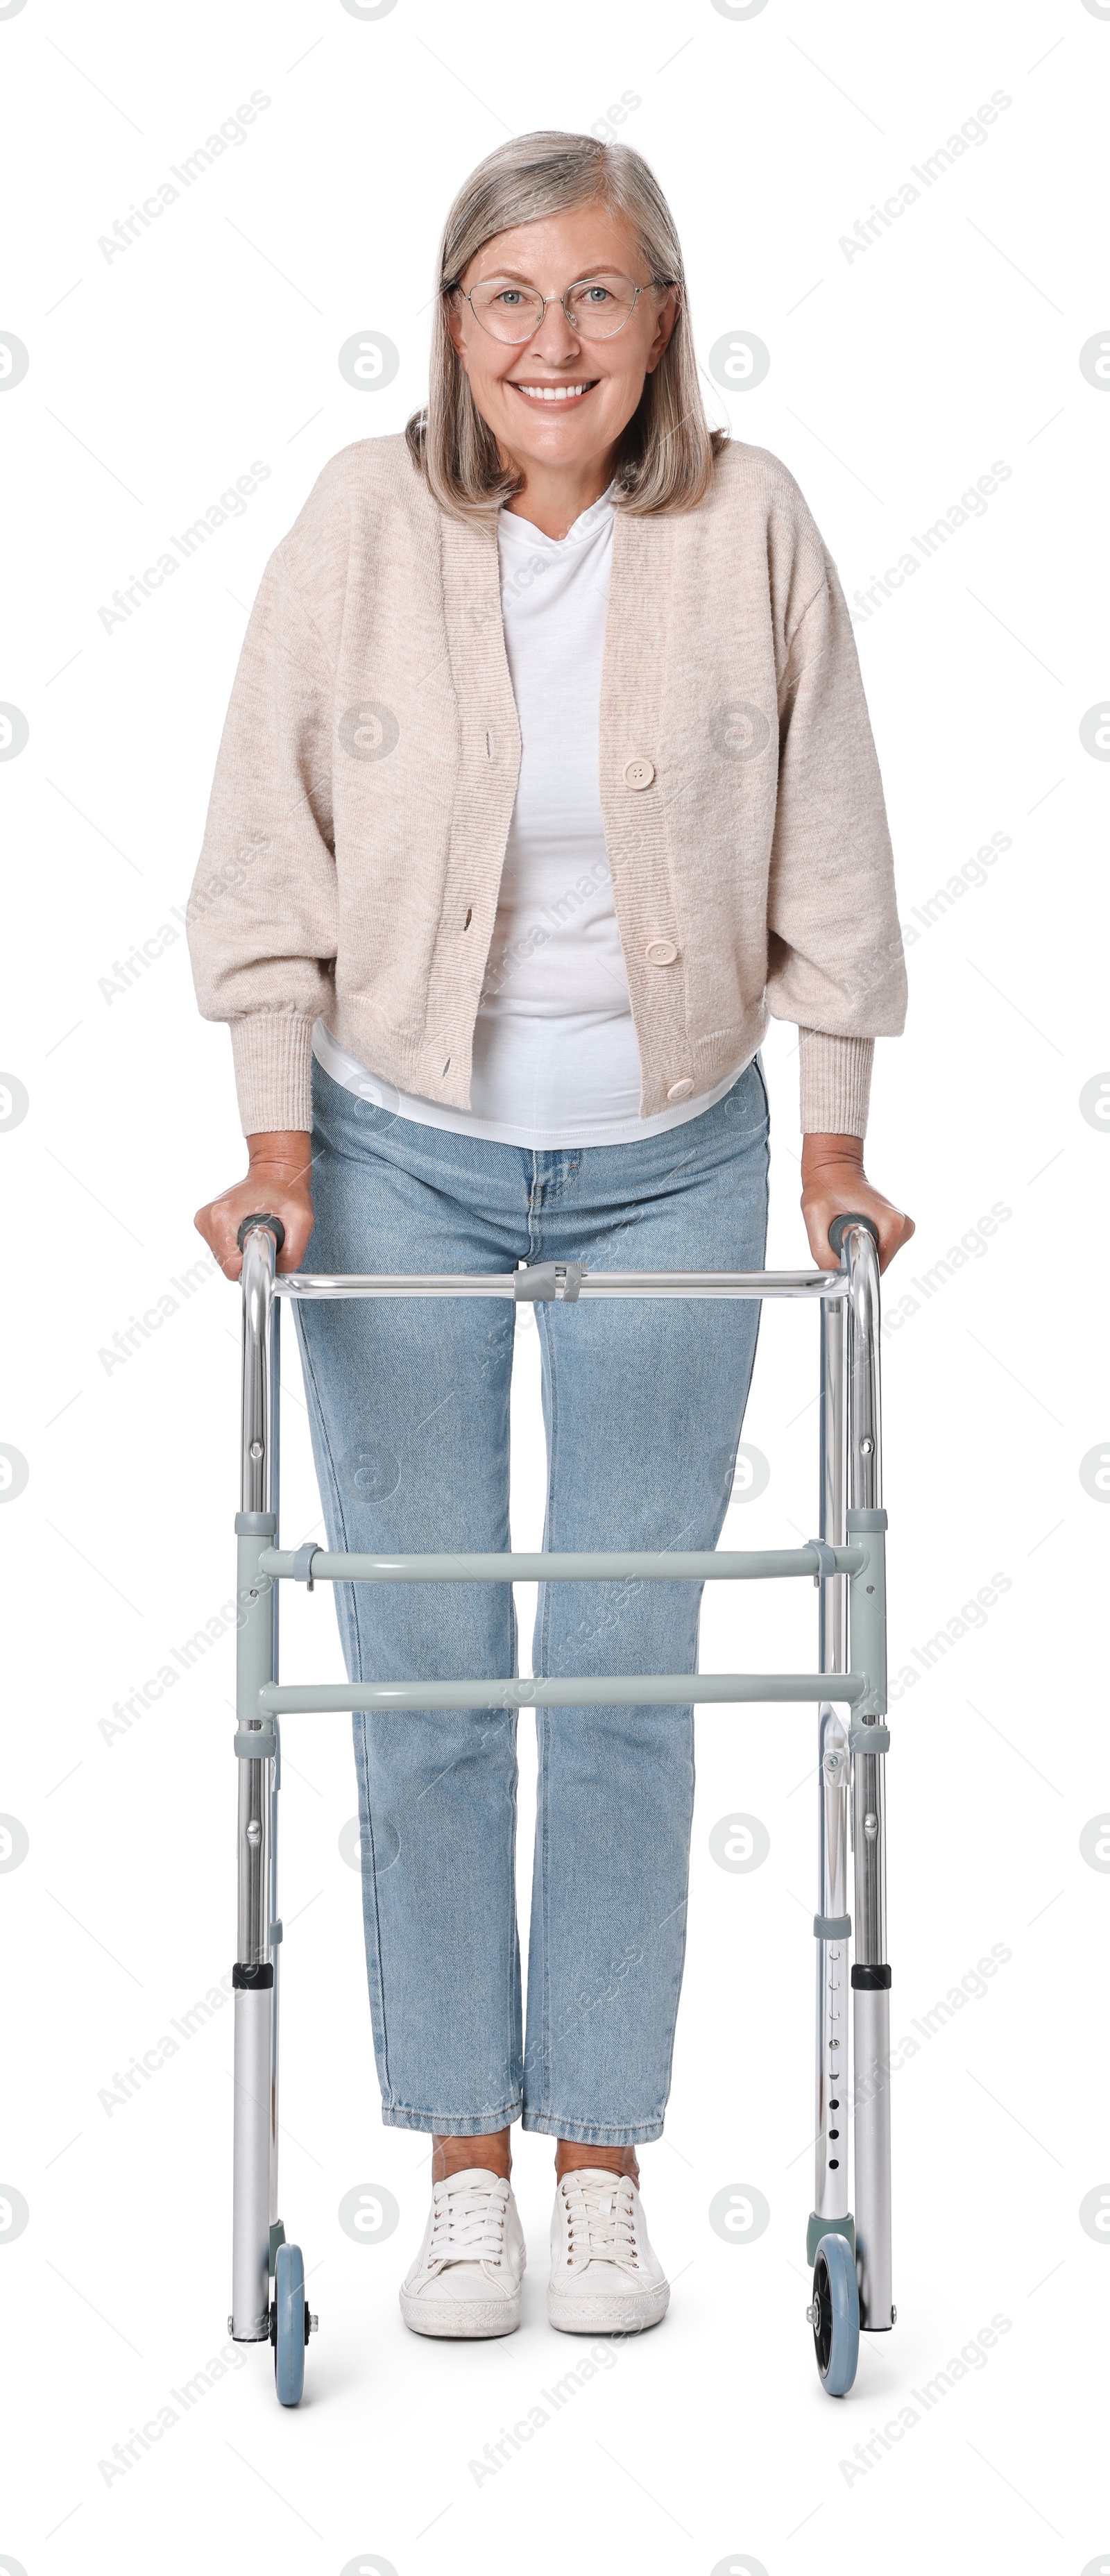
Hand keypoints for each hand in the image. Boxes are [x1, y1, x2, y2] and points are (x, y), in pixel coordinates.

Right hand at [195, 1131, 313, 1279]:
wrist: (274, 1172)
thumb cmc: (286, 1191)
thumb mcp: (301, 1221)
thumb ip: (292, 1254)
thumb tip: (277, 1273)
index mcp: (223, 1217)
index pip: (232, 1266)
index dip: (254, 1264)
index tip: (266, 1249)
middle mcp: (208, 1218)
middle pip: (227, 1264)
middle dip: (249, 1257)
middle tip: (264, 1237)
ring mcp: (204, 1220)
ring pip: (224, 1258)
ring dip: (243, 1251)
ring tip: (257, 1231)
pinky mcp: (206, 1222)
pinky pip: (222, 1249)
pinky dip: (237, 1245)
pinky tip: (247, 1229)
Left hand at [800, 1134, 913, 1275]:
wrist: (835, 1170)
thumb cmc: (826, 1186)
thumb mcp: (815, 1216)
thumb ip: (822, 1251)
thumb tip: (836, 1274)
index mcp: (891, 1222)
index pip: (878, 1265)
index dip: (856, 1266)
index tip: (841, 1252)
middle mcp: (903, 1225)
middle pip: (879, 1263)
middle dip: (857, 1256)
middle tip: (841, 1234)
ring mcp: (902, 1227)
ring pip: (879, 1258)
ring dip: (860, 1249)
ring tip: (847, 1228)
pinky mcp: (897, 1229)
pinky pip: (880, 1250)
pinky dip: (865, 1245)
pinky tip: (855, 1229)